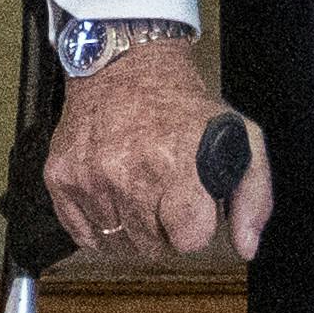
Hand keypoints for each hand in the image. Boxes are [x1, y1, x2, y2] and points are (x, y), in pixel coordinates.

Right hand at [40, 36, 266, 263]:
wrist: (123, 65)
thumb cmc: (182, 104)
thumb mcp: (240, 136)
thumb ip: (253, 196)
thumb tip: (245, 246)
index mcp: (174, 163)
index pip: (188, 239)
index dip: (195, 225)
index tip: (192, 203)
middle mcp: (127, 173)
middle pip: (152, 247)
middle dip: (163, 226)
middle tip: (164, 190)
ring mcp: (89, 177)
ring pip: (118, 245)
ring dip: (132, 226)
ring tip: (138, 187)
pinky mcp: (60, 177)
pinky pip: (84, 236)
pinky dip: (101, 225)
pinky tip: (113, 194)